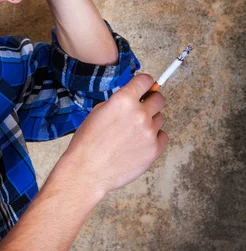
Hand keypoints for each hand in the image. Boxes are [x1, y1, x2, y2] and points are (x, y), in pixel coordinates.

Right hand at [59, 74, 167, 204]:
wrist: (87, 170)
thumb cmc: (88, 142)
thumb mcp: (99, 111)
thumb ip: (119, 101)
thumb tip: (134, 97)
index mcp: (124, 100)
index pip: (146, 80)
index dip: (144, 83)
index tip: (143, 87)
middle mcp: (139, 113)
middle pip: (159, 98)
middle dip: (150, 101)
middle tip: (141, 108)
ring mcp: (149, 132)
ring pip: (160, 118)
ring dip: (150, 121)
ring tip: (133, 131)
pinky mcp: (154, 150)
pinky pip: (162, 136)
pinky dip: (154, 137)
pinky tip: (140, 142)